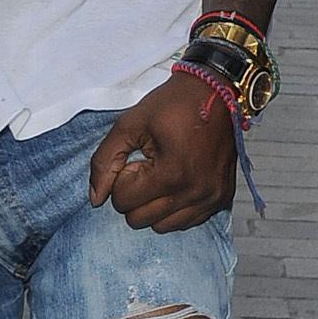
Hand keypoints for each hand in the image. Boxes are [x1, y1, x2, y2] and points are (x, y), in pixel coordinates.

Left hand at [89, 73, 237, 232]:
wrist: (218, 91)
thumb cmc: (173, 104)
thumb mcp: (129, 124)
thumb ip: (104, 161)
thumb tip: (95, 199)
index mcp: (172, 173)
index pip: (123, 201)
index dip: (123, 177)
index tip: (138, 157)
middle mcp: (195, 192)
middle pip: (139, 219)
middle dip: (135, 195)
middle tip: (148, 166)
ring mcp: (212, 198)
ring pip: (162, 226)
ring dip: (154, 205)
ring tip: (164, 175)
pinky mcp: (222, 200)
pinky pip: (186, 222)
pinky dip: (175, 208)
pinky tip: (179, 182)